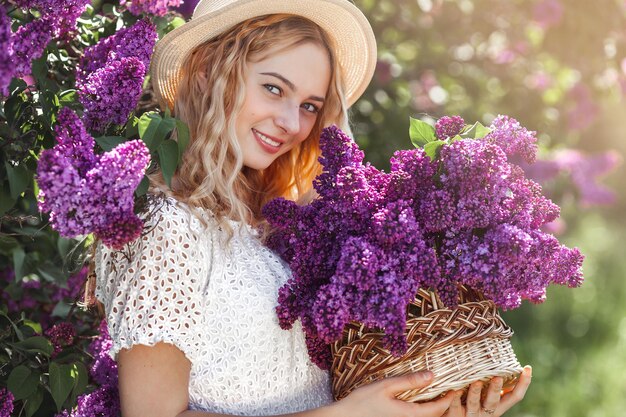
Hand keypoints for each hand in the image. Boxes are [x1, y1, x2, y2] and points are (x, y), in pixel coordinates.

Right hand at [332, 371, 455, 416]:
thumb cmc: (362, 402)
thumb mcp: (386, 386)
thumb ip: (409, 381)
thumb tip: (431, 375)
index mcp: (410, 414)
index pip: (438, 409)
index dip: (449, 399)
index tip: (456, 388)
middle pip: (435, 416)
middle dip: (445, 405)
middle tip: (450, 391)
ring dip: (434, 408)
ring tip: (437, 394)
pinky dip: (423, 410)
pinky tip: (419, 400)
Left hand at [444, 366, 532, 416]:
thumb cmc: (470, 406)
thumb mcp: (484, 399)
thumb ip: (491, 388)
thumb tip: (501, 365)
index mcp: (496, 407)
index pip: (514, 397)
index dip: (523, 384)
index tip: (527, 368)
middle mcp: (486, 413)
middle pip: (493, 401)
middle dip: (496, 389)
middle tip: (498, 377)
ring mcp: (471, 415)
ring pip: (473, 404)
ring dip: (475, 393)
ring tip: (476, 382)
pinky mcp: (455, 416)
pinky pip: (454, 407)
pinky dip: (454, 398)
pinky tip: (454, 390)